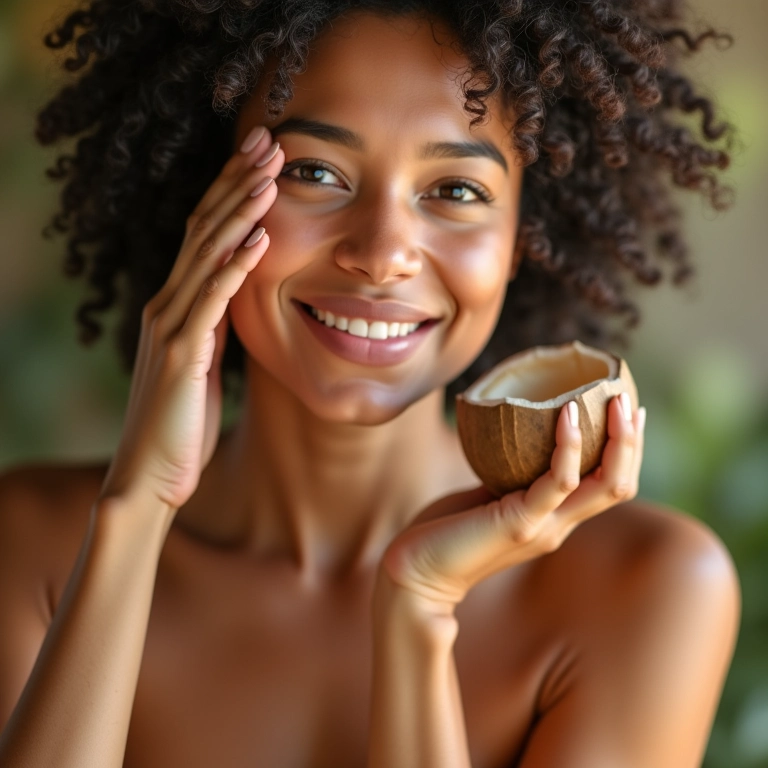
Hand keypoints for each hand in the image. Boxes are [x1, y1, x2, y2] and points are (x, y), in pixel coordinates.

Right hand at [99, 127, 283, 510]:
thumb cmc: (182, 424)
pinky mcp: (181, 356)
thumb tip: (238, 300)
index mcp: (177, 306)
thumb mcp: (204, 364)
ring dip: (239, 211)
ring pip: (205, 256)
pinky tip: (258, 240)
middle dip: (237, 182)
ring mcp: (172, 328)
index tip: (262, 159)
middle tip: (269, 140)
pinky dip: (233, 269)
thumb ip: (214, 328)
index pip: (204, 235)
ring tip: (270, 173)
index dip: (231, 193)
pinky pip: (210, 303)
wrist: (151, 476)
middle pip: (203, 229)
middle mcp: (168, 306)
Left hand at [380, 395, 645, 611]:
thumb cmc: (445, 531)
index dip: (624, 451)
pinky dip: (568, 445)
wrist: (415, 573)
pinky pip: (559, 481)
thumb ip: (511, 477)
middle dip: (630, 441)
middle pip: (618, 485)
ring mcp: (543, 527)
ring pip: (604, 485)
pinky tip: (567, 412)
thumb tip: (516, 437)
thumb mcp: (489, 497)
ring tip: (613, 399)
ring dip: (617, 440)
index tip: (626, 411)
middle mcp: (558, 526)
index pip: (608, 486)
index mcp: (553, 519)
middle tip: (627, 399)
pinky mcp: (520, 523)